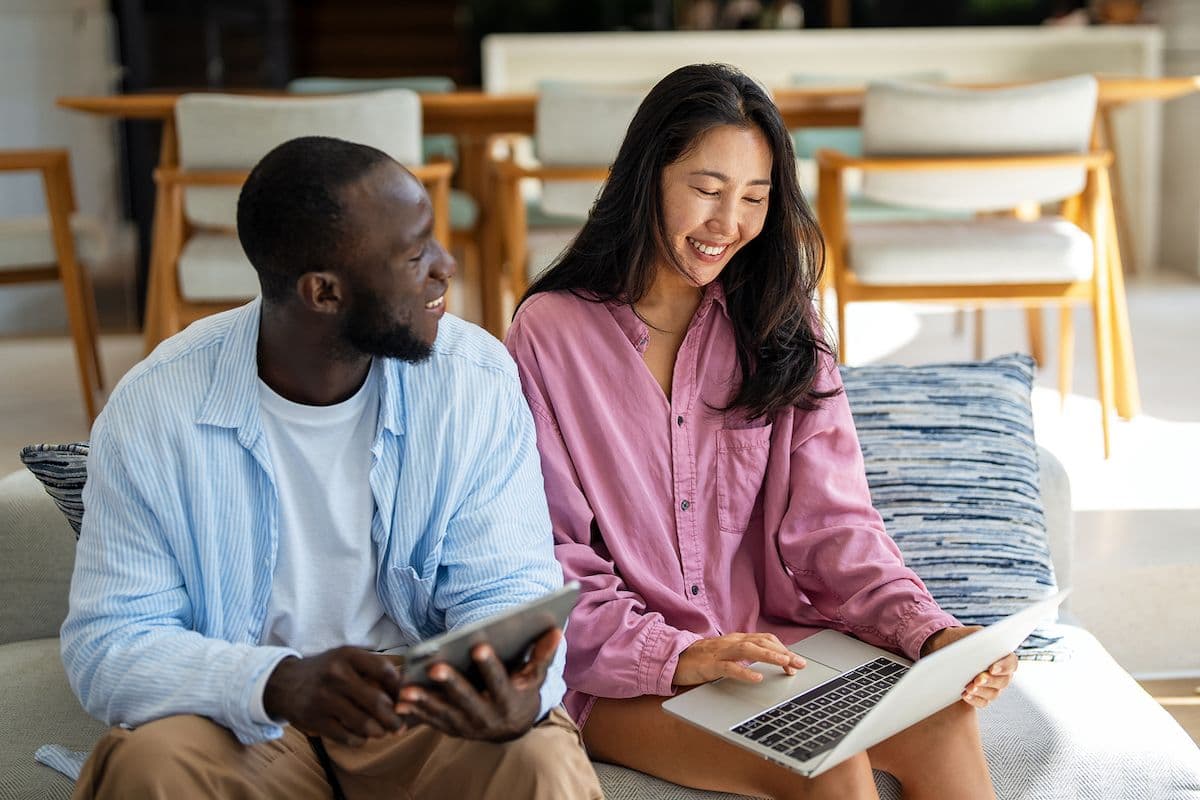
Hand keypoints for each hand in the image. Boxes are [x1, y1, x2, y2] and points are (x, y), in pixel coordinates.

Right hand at [263, 646, 406, 745]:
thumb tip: (406, 686)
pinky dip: (360, 739)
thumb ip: (373, 668)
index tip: (407, 697)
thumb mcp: (345, 658)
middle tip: (401, 725)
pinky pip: (347, 736)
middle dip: (394, 717)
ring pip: (363, 722)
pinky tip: (363, 736)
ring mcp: (324, 698)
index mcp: (348, 655)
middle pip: (376, 701)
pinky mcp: (315, 719)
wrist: (284, 683)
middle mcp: (336, 675)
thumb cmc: (325, 671)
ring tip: (384, 731)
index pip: (384, 670)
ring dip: (379, 731)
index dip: (400, 687)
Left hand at [395, 627, 559, 742]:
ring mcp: (468, 727)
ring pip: (445, 713)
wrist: (512, 727)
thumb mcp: (535, 676)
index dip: (490, 665)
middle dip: (451, 684)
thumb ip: (541, 654)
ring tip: (407, 688)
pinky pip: (432, 721)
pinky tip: (401, 699)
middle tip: (435, 667)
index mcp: (510, 701)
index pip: (500, 682)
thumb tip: (555, 630)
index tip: (479, 645)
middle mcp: (489, 717)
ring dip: (425, 701)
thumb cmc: (522, 691)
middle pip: (468, 700)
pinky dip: (417, 712)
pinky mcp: (452, 730)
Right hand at [673, 632, 805, 686]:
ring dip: (769, 656)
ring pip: (748, 650)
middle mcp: (731, 642)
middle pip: (761, 642)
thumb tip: (767, 659)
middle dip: (783, 652)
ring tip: (785, 663)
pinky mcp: (710, 665)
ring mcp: (720, 652)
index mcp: (737, 639)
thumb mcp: (727, 653)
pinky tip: (756, 678)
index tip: (795, 662)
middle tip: (800, 664)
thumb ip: (745, 655)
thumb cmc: (702, 658)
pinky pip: (729, 667)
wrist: (675, 658)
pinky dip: (744, 672)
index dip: (782, 648)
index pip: (765, 639)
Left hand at [920, 626, 1017, 708]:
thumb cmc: (962, 640)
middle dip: (989, 681)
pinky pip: (982, 702)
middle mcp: (1001, 674)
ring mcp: (993, 687)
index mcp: (1003, 656)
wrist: (947, 650)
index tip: (992, 668)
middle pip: (1003, 681)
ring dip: (981, 691)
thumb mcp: (971, 634)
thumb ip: (979, 636)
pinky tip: (965, 695)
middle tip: (978, 679)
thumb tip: (982, 641)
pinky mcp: (982, 696)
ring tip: (969, 688)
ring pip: (993, 693)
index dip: (1004, 666)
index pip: (1011, 663)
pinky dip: (974, 700)